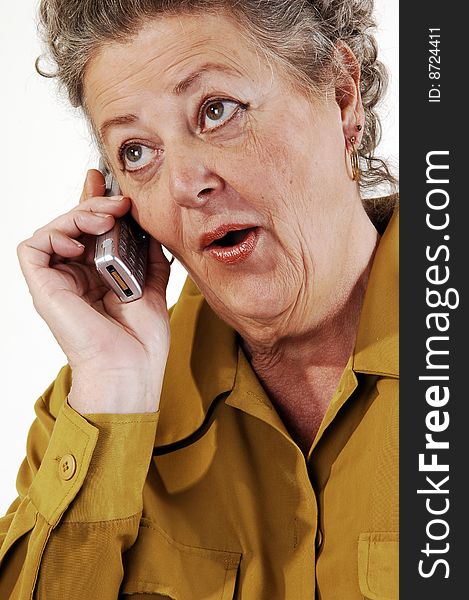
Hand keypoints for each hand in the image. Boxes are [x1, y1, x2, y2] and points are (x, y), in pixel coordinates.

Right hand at [17, 170, 170, 413]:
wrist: (131, 367)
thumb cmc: (142, 339)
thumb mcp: (153, 286)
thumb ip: (149, 257)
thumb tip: (148, 228)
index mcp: (98, 276)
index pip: (90, 232)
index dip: (95, 203)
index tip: (107, 181)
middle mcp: (76, 276)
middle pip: (73, 226)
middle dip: (94, 203)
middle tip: (119, 202)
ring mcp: (58, 281)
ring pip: (54, 230)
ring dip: (79, 215)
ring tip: (107, 218)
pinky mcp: (44, 287)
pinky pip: (33, 247)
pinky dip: (54, 234)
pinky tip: (79, 241)